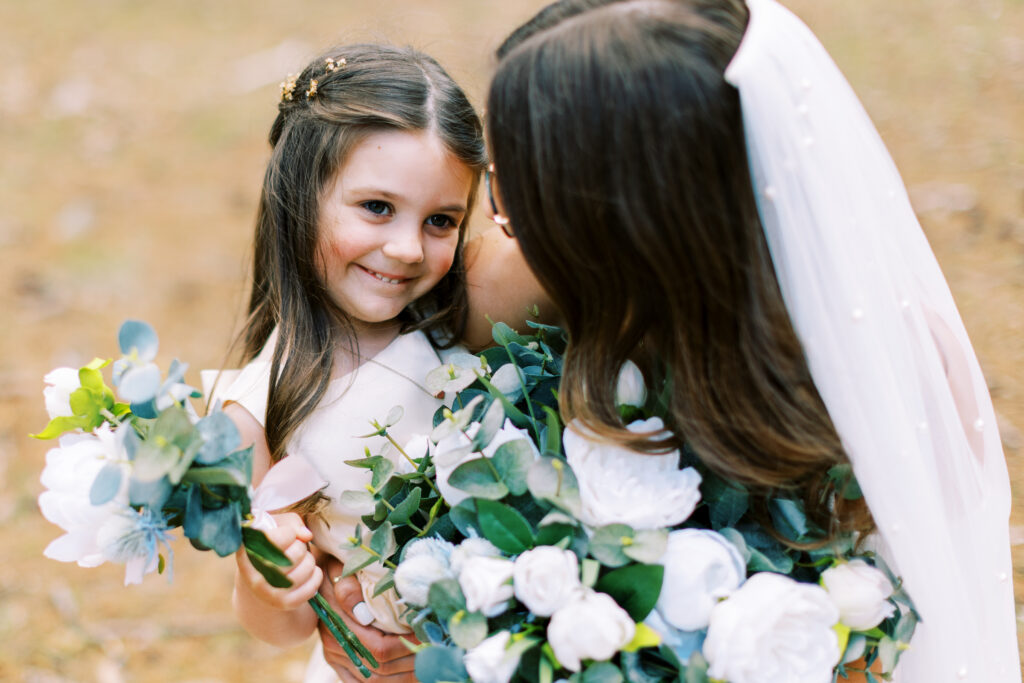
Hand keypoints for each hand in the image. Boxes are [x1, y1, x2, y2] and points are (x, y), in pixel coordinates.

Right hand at [235, 512, 322, 610]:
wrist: (259, 586)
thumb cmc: (269, 549)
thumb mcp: (273, 530)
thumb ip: (291, 524)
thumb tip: (307, 536)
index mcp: (246, 555)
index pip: (276, 539)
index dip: (288, 533)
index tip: (286, 535)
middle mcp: (255, 578)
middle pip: (295, 553)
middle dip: (300, 546)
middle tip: (294, 548)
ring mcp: (270, 593)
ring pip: (307, 566)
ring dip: (309, 559)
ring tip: (299, 560)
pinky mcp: (286, 603)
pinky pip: (314, 582)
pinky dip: (316, 574)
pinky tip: (305, 572)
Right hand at [318, 556, 418, 681]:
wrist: (314, 576)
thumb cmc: (335, 567)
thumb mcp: (341, 569)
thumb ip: (349, 590)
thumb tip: (363, 614)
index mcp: (337, 624)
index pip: (379, 649)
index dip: (407, 646)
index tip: (428, 636)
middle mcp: (335, 646)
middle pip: (380, 669)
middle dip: (412, 662)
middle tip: (436, 651)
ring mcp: (336, 657)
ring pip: (374, 681)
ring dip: (405, 676)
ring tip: (428, 663)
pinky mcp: (338, 662)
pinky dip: (388, 682)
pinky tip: (408, 676)